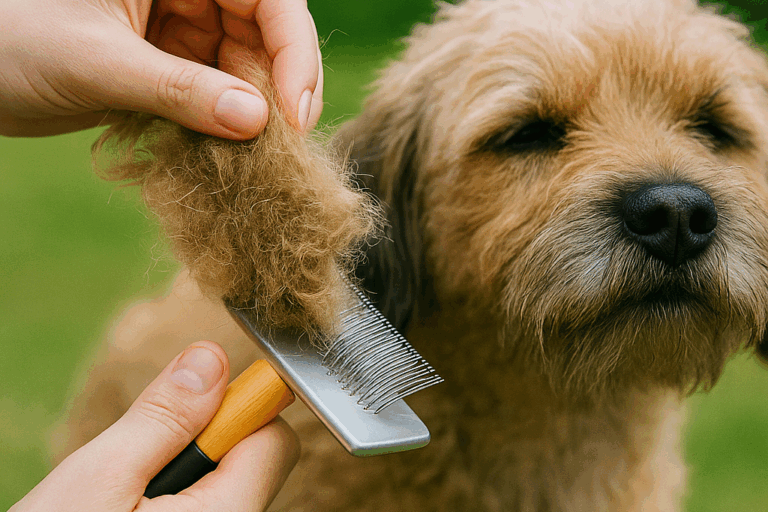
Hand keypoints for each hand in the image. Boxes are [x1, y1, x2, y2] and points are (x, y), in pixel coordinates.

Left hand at [0, 0, 322, 138]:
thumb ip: (178, 90)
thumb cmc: (11, 41)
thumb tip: (256, 122)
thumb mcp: (96, 63)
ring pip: (248, 69)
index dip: (293, 50)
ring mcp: (181, 30)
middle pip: (268, 34)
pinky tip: (226, 153)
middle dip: (280, 88)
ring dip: (256, 114)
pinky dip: (226, 126)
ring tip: (254, 158)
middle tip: (283, 146)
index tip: (295, 113)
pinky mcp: (172, 68)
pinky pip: (219, 95)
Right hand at [12, 341, 299, 511]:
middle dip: (204, 444)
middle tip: (141, 465)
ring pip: (225, 487)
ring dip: (186, 474)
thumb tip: (210, 360)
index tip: (194, 404)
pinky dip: (176, 502)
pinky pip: (205, 510)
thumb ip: (164, 418)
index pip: (275, 440)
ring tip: (125, 500)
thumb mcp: (101, 479)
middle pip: (252, 462)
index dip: (239, 409)